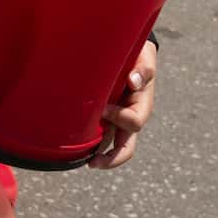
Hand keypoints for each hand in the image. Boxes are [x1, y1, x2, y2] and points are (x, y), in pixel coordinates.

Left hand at [91, 39, 157, 169]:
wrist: (128, 53)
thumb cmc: (136, 55)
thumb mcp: (144, 57)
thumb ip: (143, 68)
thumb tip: (133, 81)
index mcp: (141, 105)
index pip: (133, 121)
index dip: (119, 118)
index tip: (102, 109)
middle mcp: (129, 117)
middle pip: (126, 147)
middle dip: (112, 159)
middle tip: (93, 163)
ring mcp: (116, 121)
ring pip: (110, 146)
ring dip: (98, 156)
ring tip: (81, 162)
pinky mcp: (104, 118)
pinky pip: (98, 136)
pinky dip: (88, 143)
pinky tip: (72, 147)